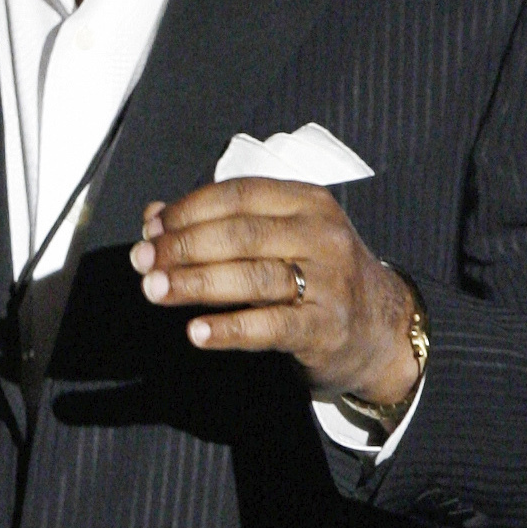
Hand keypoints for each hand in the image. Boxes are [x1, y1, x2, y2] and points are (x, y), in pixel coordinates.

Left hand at [130, 178, 422, 411]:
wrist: (383, 328)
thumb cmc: (317, 275)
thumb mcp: (280, 238)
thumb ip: (219, 223)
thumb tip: (152, 217)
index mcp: (307, 201)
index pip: (238, 195)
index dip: (188, 210)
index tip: (151, 230)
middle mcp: (321, 235)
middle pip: (239, 233)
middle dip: (182, 247)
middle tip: (143, 263)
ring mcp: (328, 281)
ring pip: (251, 276)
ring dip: (195, 283)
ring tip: (154, 290)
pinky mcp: (325, 327)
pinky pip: (270, 326)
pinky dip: (229, 328)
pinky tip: (196, 332)